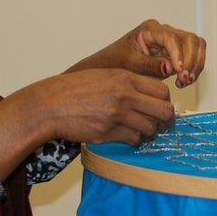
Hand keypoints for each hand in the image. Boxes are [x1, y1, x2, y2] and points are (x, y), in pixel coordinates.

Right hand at [19, 68, 174, 144]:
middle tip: (161, 123)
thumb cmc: (76, 89)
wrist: (51, 104)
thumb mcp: (106, 75)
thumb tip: (153, 95)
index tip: (161, 106)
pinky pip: (134, 139)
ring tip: (142, 130)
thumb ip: (129, 83)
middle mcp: (125, 95)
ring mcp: (117, 115)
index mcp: (126, 78)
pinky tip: (128, 135)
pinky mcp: (108, 132)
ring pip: (150, 128)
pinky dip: (134, 140)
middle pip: (163, 110)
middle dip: (165, 119)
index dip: (165, 101)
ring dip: (149, 132)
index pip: (162, 91)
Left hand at [67, 19, 206, 87]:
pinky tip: (184, 81)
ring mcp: (172, 41)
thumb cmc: (115, 62)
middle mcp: (164, 32)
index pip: (172, 38)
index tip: (179, 71)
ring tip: (185, 81)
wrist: (110, 67)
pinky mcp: (178, 52)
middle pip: (190, 39)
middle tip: (184, 79)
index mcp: (150, 29)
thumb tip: (170, 67)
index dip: (178, 54)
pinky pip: (194, 56)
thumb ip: (150, 65)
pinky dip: (194, 68)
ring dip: (196, 64)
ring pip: (197, 45)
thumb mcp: (129, 64)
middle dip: (191, 60)